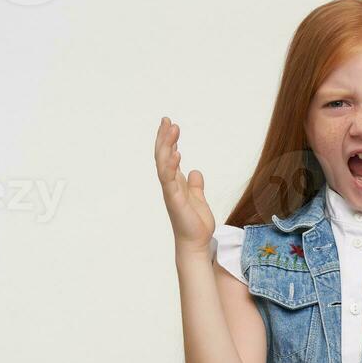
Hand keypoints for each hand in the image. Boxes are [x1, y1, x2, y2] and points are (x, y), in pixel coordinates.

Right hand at [154, 117, 215, 254]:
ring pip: (163, 164)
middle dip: (164, 137)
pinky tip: (176, 153)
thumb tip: (196, 172)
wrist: (195, 242)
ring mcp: (170, 191)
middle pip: (162, 156)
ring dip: (166, 146)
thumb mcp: (198, 198)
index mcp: (175, 183)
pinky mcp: (174, 200)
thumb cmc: (195, 223)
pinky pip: (169, 179)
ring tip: (172, 129)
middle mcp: (169, 185)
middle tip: (167, 120)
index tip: (170, 124)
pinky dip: (171, 166)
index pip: (169, 157)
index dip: (168, 140)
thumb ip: (195, 185)